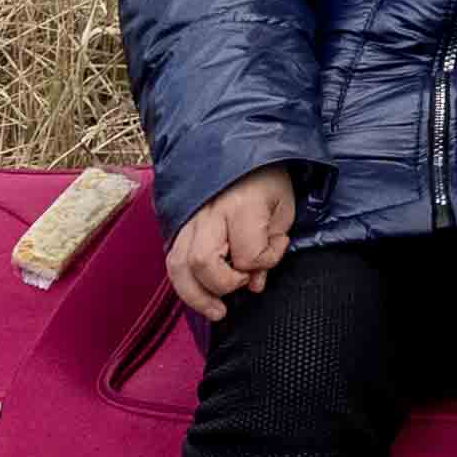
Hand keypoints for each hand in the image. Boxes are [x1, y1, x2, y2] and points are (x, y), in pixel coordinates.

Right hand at [166, 170, 297, 314]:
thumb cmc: (268, 177)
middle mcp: (209, 213)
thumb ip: (272, 246)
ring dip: (195, 295)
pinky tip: (199, 294)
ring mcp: (189, 218)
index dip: (265, 262)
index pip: (248, 254)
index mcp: (242, 205)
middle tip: (239, 289)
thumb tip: (255, 282)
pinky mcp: (179, 223)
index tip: (276, 248)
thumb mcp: (284, 207)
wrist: (241, 144)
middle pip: (203, 263)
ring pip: (179, 266)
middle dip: (222, 285)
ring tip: (216, 311)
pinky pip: (172, 259)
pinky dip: (184, 283)